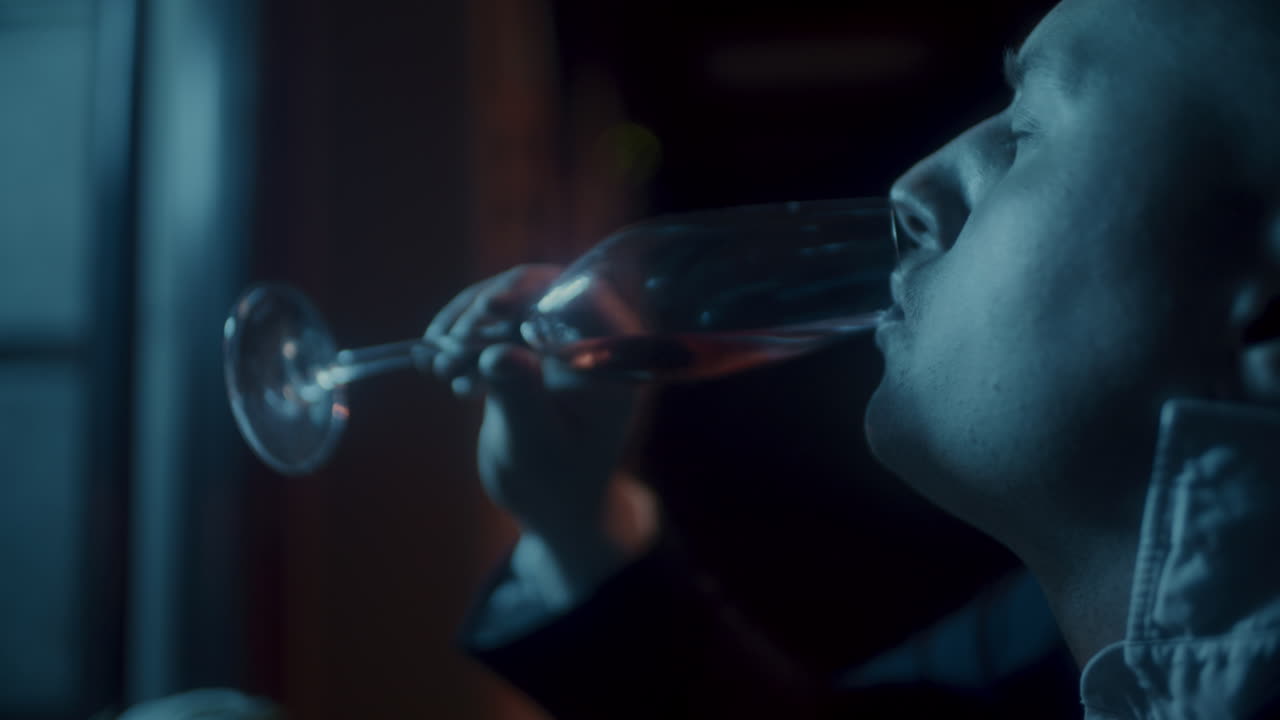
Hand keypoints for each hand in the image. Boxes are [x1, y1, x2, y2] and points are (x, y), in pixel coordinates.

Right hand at [425, 264, 649, 588]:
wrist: (551, 507)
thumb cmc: (554, 485)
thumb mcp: (534, 446)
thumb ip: (521, 396)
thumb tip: (498, 355)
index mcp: (611, 358)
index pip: (579, 295)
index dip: (531, 291)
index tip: (485, 312)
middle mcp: (590, 340)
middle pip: (537, 291)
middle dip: (486, 310)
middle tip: (448, 343)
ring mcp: (559, 343)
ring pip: (509, 304)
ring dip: (466, 327)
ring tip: (439, 366)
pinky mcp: (531, 351)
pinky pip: (495, 327)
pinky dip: (464, 342)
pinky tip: (445, 374)